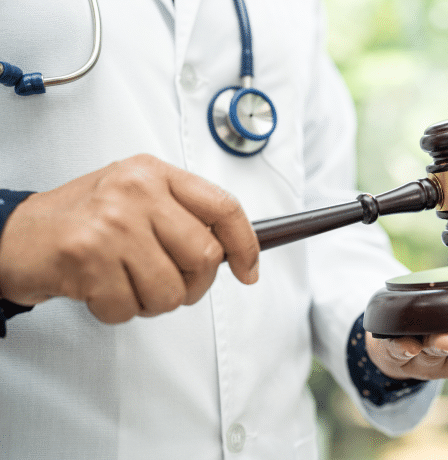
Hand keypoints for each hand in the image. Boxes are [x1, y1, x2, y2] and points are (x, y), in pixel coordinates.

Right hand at [0, 154, 258, 322]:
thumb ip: (183, 216)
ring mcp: (112, 223)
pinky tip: (100, 288)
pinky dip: (118, 310)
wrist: (16, 233)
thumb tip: (233, 252)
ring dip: (152, 302)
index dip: (246, 245)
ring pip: (171, 291)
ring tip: (127, 282)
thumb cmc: (83, 219)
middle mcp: (136, 192)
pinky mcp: (87, 256)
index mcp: (155, 174)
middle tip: (168, 282)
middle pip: (205, 257)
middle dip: (192, 284)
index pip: (224, 207)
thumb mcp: (138, 199)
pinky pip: (130, 308)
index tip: (248, 269)